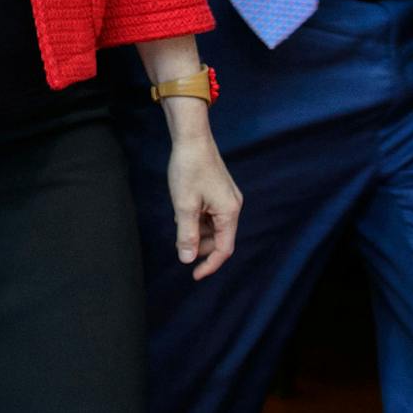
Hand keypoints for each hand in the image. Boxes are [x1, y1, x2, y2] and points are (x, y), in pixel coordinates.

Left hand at [164, 102, 240, 279]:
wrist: (192, 137)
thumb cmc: (189, 169)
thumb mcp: (184, 205)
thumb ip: (186, 234)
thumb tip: (186, 259)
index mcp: (229, 212)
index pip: (224, 249)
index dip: (209, 264)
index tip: (193, 275)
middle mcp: (233, 206)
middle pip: (219, 238)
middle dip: (200, 246)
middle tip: (179, 245)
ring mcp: (226, 198)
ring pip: (213, 226)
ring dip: (196, 231)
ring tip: (179, 223)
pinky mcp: (219, 191)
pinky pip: (210, 214)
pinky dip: (197, 219)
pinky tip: (182, 212)